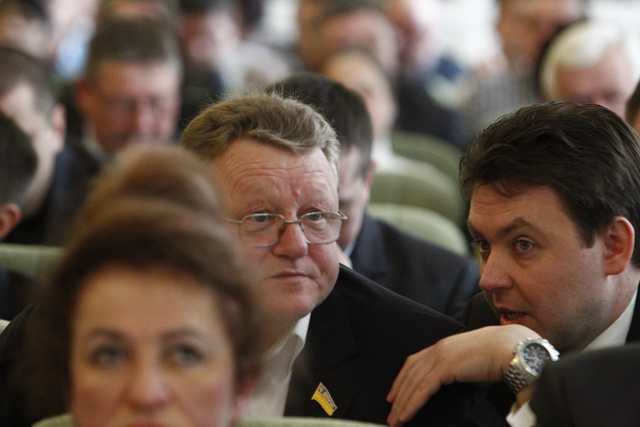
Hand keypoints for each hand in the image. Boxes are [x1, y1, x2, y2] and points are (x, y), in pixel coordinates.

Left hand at [386, 325, 537, 425]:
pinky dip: (412, 403)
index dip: (403, 379)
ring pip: (413, 382)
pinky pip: (422, 388)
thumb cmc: (500, 356)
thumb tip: (468, 383)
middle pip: (409, 372)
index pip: (415, 362)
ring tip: (395, 419)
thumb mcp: (476, 365)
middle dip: (398, 393)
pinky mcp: (445, 366)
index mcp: (444, 346)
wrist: (512, 348)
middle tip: (391, 411)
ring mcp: (440, 355)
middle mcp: (438, 349)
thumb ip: (466, 373)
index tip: (395, 394)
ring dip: (402, 402)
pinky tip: (406, 415)